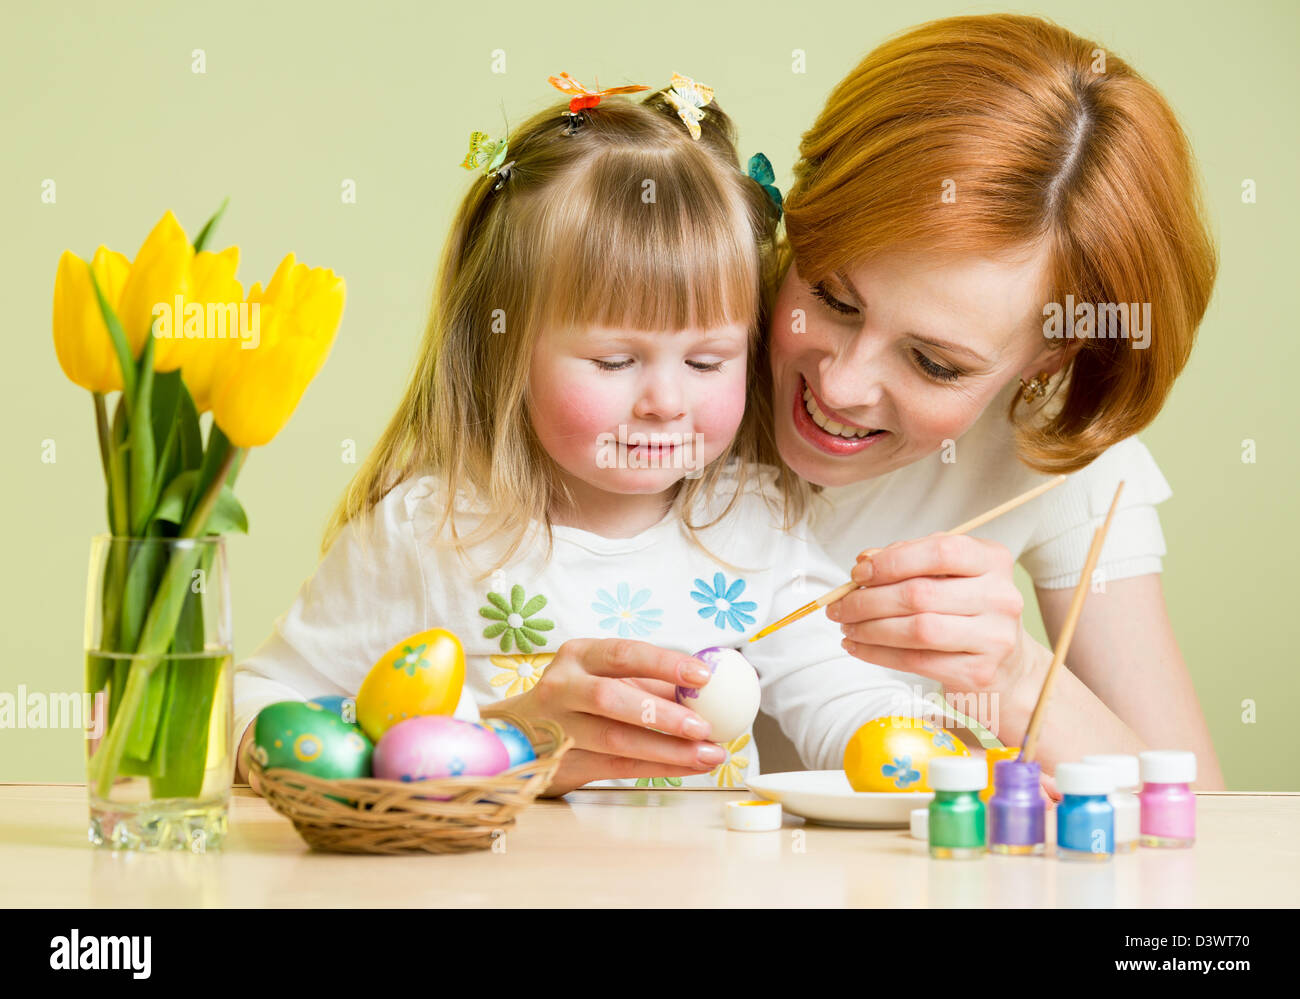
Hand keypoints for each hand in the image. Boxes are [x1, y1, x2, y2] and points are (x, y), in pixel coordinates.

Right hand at [491, 637, 727, 796]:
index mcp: (578, 655)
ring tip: (708, 753)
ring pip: (616, 739)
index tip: (702, 675)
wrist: (518, 733)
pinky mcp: (564, 762)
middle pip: (612, 698)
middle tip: (704, 726)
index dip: (664, 663)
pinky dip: (657, 768)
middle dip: (663, 714)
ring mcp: (559, 727)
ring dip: (668, 750)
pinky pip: (617, 766)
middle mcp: (562, 687)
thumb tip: (707, 691)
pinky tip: (688, 767)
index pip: (623, 654)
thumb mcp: (605, 677)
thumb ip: (650, 682)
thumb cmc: (577, 697)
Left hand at [826, 533, 1032, 700]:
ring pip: (916, 630)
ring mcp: (994, 637)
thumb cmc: (967, 612)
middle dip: (868, 600)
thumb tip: (864, 561)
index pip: (940, 551)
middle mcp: (1000, 596)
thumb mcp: (947, 576)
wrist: (1009, 668)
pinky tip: (858, 647)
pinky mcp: (978, 672)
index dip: (892, 560)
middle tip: (839, 606)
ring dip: (869, 628)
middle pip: (920, 593)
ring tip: (846, 626)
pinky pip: (916, 661)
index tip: (858, 572)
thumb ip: (909, 560)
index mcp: (993, 560)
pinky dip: (877, 654)